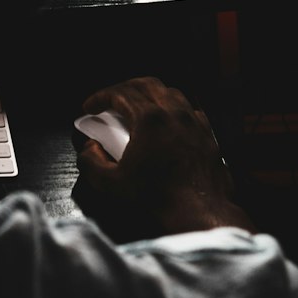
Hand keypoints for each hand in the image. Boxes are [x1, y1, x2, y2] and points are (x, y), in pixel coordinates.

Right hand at [71, 76, 250, 240]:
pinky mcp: (207, 134)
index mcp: (150, 119)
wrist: (200, 213)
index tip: (90, 107)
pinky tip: (166, 125)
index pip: (120, 93)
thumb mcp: (111, 184)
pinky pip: (189, 110)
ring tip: (137, 109)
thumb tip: (90, 149)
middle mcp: (174, 113)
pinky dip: (173, 110)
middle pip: (147, 84)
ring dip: (150, 96)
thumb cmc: (157, 198)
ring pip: (171, 93)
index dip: (100, 97)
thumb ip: (91, 163)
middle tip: (111, 102)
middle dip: (124, 88)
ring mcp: (194, 122)